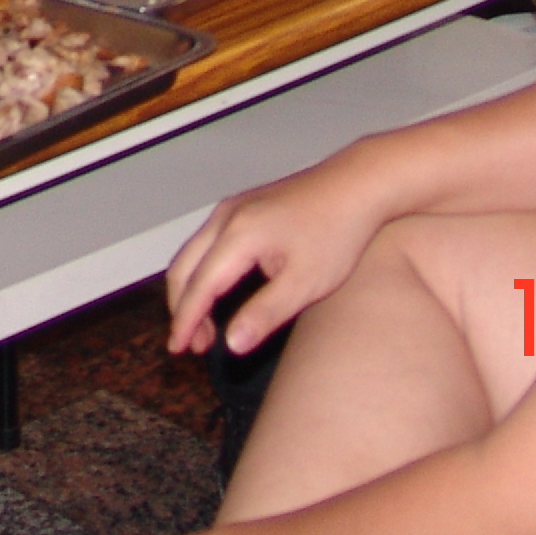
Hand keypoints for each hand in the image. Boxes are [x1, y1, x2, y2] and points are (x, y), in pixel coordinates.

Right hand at [163, 153, 392, 357]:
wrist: (357, 185)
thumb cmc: (337, 232)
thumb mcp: (305, 283)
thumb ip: (265, 314)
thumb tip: (231, 345)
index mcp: (239, 235)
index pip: (199, 286)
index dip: (185, 321)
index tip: (177, 349)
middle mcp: (226, 216)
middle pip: (183, 267)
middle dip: (181, 308)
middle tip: (192, 345)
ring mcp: (232, 207)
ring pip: (191, 253)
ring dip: (190, 290)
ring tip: (205, 327)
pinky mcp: (242, 206)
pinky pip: (205, 241)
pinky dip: (201, 271)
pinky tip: (218, 290)